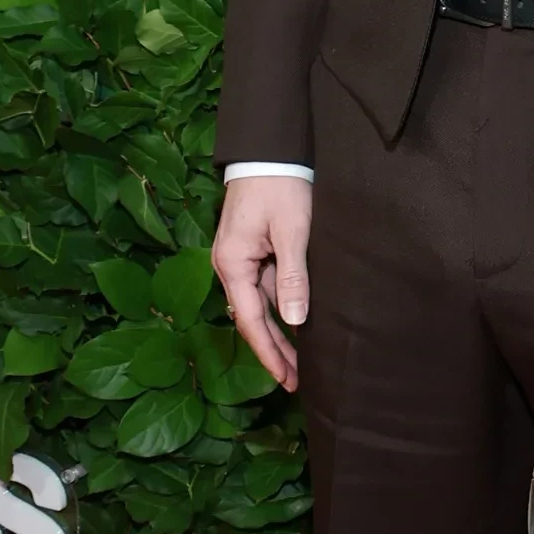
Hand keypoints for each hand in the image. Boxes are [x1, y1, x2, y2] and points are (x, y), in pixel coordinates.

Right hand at [214, 175, 314, 392]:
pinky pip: (267, 289)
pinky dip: (282, 309)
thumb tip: (294, 320)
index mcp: (233, 265)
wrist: (268, 151)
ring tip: (303, 362)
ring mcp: (241, 260)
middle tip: (297, 382)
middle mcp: (230, 267)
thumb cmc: (279, 187)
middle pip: (254, 320)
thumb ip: (293, 275)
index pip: (252, 322)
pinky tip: (298, 324)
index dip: (270, 354)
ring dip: (281, 333)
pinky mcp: (253, 252)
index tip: (287, 379)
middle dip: (275, 351)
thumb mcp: (292, 231)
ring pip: (262, 307)